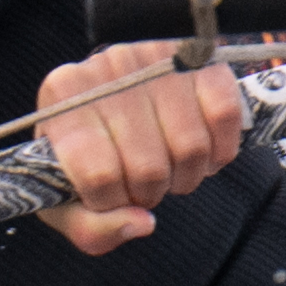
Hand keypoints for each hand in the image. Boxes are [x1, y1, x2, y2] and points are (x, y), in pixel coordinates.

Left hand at [31, 38, 250, 252]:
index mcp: (61, 101)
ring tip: (173, 167)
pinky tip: (204, 151)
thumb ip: (90, 227)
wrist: (113, 93)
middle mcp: (105, 70)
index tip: (116, 193)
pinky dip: (222, 149)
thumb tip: (142, 223)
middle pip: (149, 167)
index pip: (98, 174)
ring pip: (191, 147)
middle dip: (153, 192)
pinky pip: (224, 115)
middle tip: (147, 183)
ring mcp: (153, 57)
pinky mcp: (197, 57)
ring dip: (189, 175)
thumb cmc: (87, 153)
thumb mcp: (67, 197)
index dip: (114, 200)